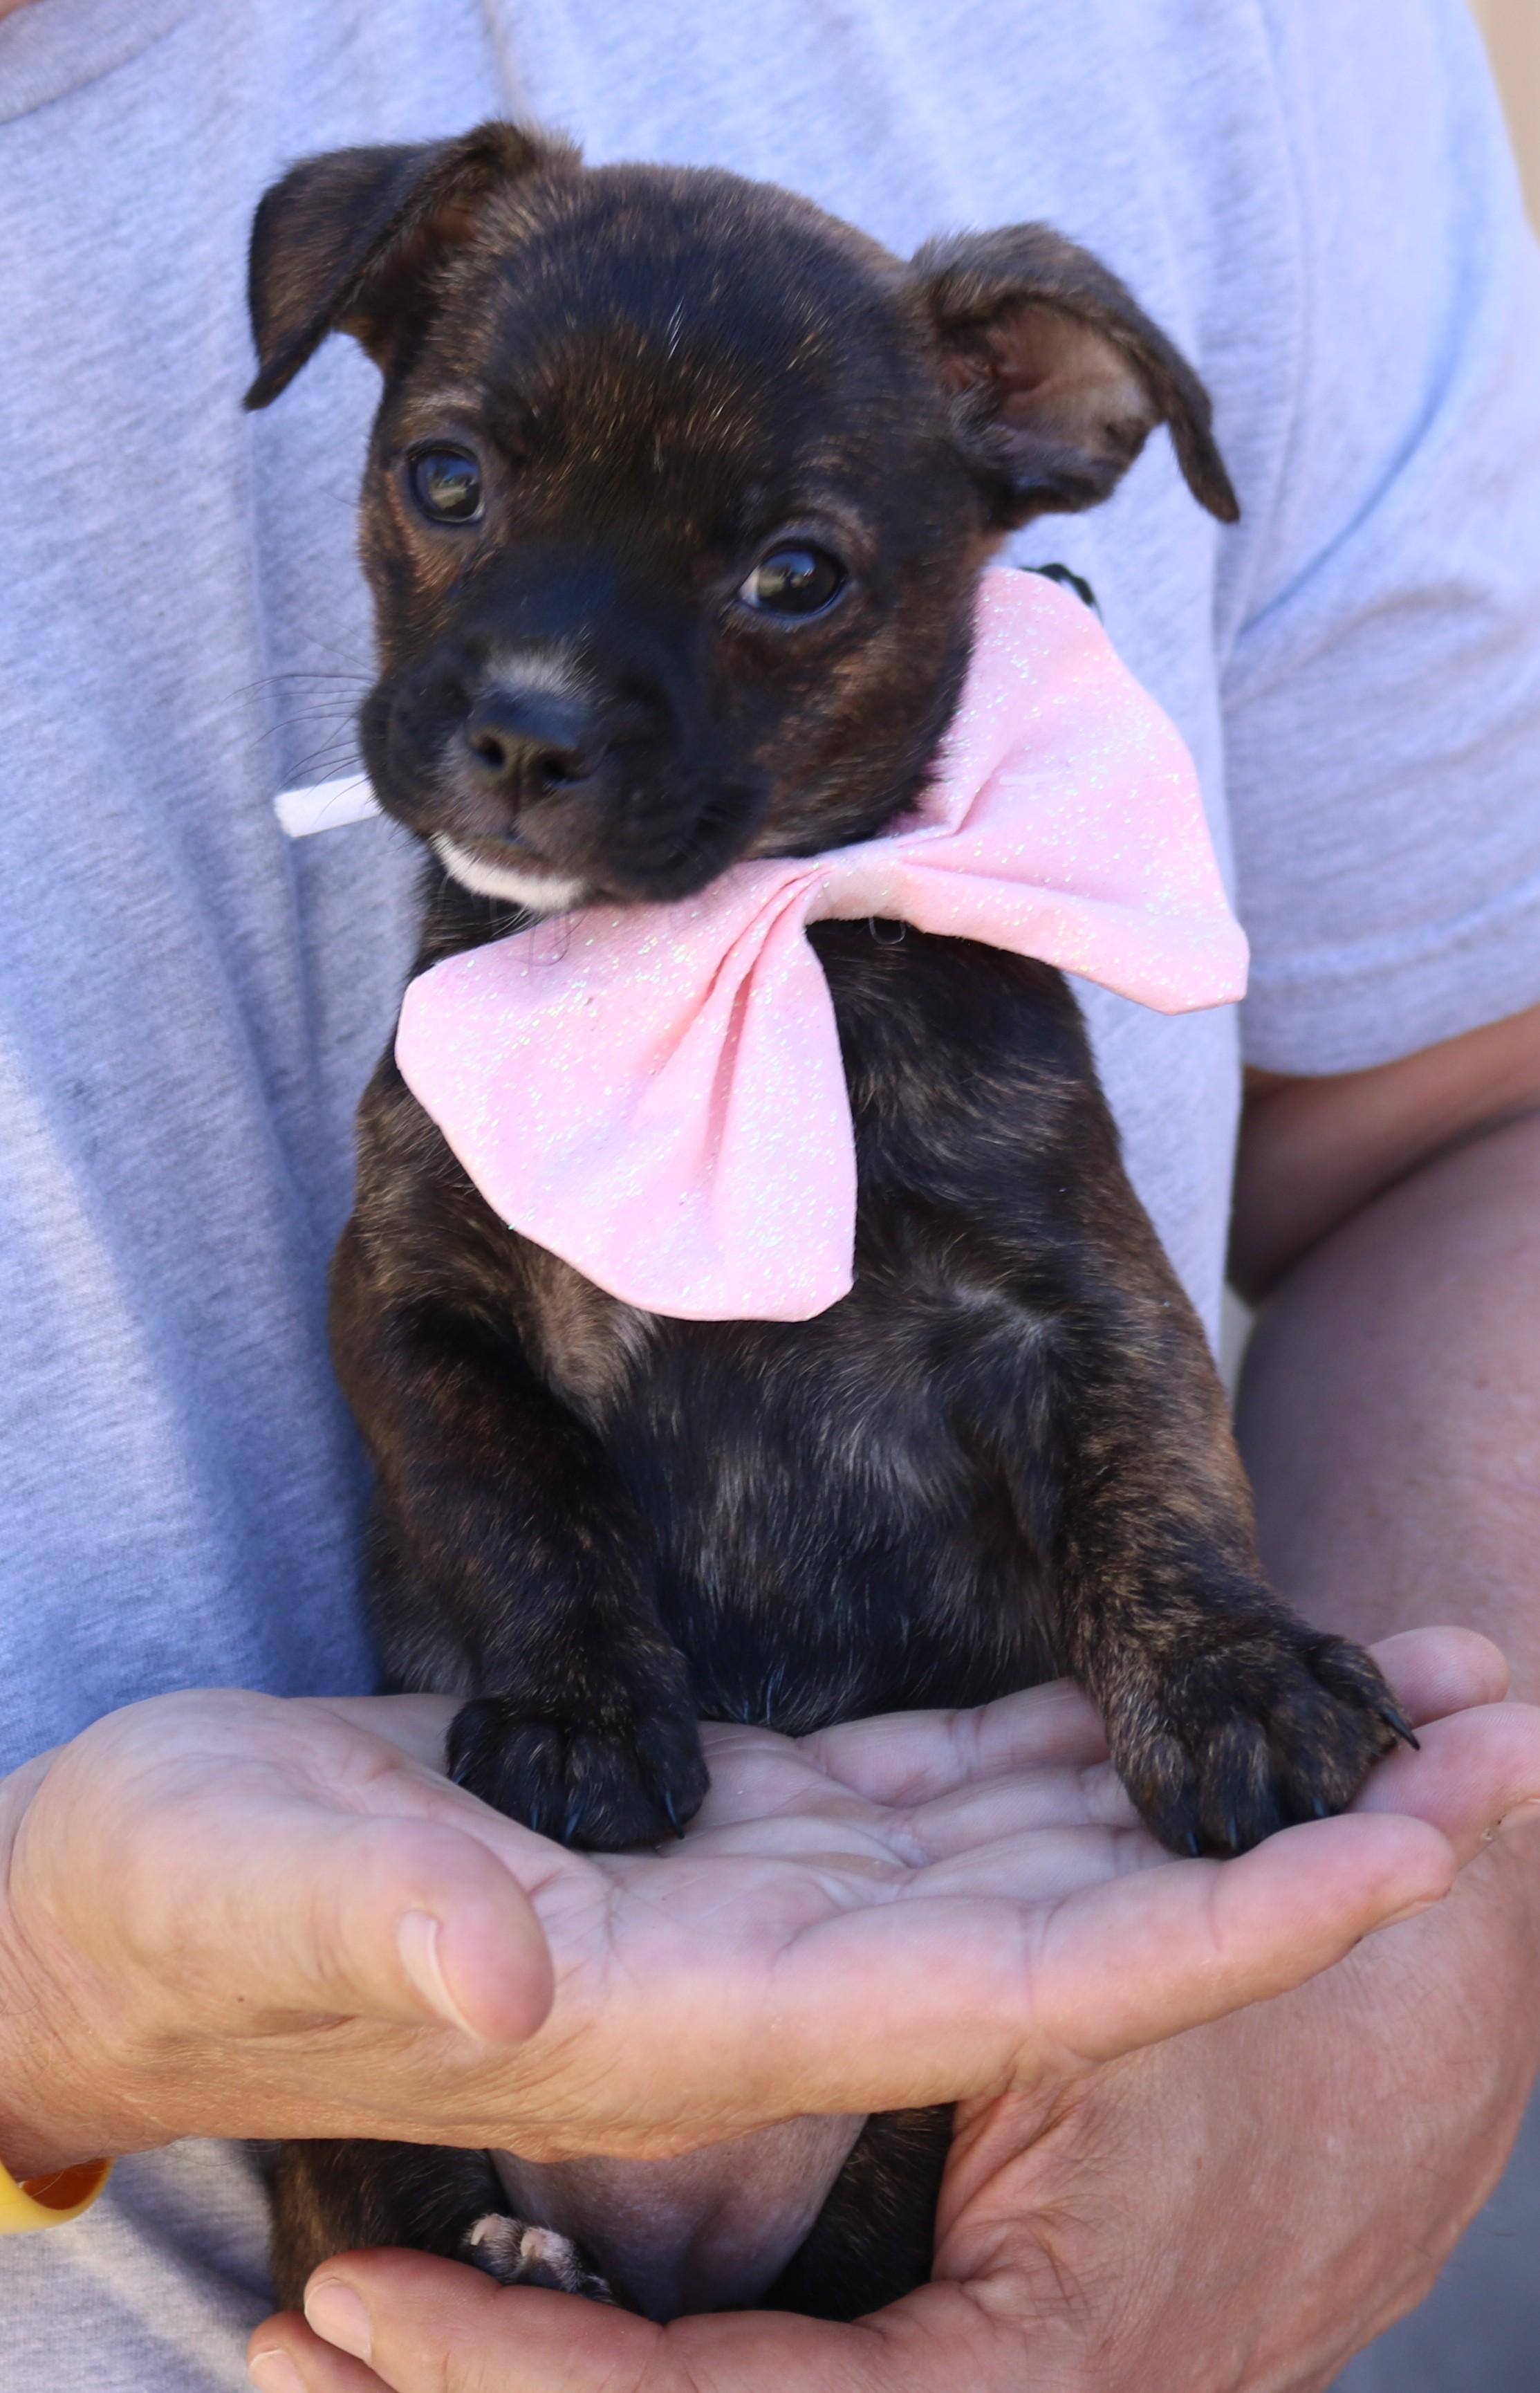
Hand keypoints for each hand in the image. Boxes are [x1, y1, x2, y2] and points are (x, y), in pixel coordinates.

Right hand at [0, 1644, 1456, 2185]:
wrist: (124, 1924)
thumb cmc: (157, 1916)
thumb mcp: (232, 1894)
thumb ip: (375, 1928)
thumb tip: (510, 1964)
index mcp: (695, 2004)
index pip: (1021, 1983)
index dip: (1225, 1928)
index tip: (1412, 1852)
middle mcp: (774, 1970)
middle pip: (1099, 1913)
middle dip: (1304, 1837)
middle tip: (1496, 1723)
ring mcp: (769, 1897)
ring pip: (1046, 1838)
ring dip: (1215, 1770)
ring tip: (1388, 1686)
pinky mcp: (737, 1830)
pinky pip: (945, 1788)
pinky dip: (1071, 1735)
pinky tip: (1160, 1690)